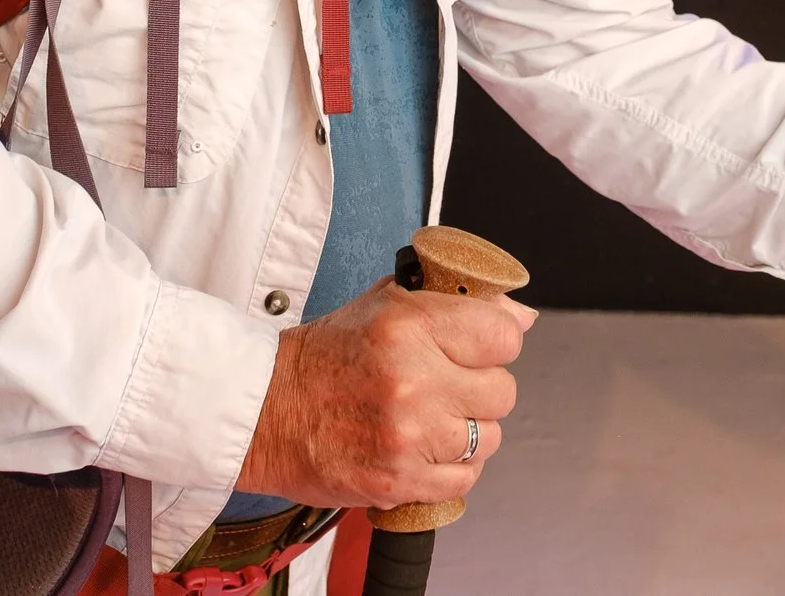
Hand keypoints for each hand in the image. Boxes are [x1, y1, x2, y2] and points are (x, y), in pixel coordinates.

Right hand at [234, 278, 534, 509]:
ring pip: (488, 437)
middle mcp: (413, 381)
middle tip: (446, 385)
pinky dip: (451, 467)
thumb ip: (454, 303)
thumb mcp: (385, 305)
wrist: (265, 410)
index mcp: (409, 327)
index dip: (496, 342)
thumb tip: (520, 315)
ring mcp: (409, 436)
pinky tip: (423, 448)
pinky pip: (465, 478)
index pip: (503, 336)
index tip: (479, 348)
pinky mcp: (401, 481)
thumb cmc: (322, 358)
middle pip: (502, 391)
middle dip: (480, 388)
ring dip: (466, 430)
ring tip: (430, 419)